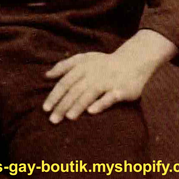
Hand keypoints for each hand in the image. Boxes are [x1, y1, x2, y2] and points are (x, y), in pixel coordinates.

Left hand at [43, 30, 177, 122]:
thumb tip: (46, 75)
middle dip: (63, 105)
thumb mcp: (83, 59)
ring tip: (68, 117)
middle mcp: (93, 74)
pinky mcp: (120, 90)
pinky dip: (100, 104)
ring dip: (78, 105)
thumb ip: (64, 66)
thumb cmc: (103, 63)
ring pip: (90, 94)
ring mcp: (107, 82)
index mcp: (82, 67)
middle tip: (53, 120)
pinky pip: (109, 98)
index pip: (65, 83)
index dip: (54, 95)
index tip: (45, 109)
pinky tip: (91, 112)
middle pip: (74, 91)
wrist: (133, 61)